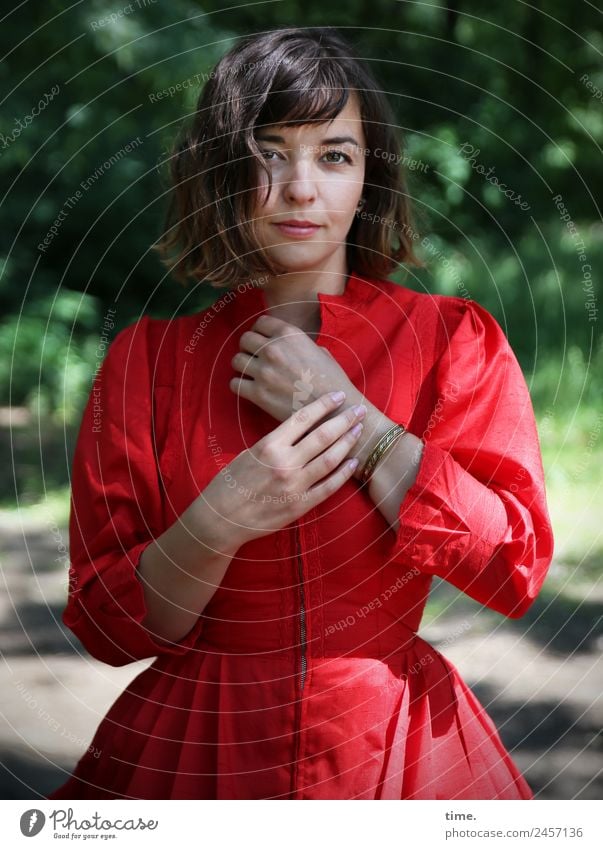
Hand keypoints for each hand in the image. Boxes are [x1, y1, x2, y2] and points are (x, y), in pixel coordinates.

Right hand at [199, 391, 366, 546]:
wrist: (221, 518)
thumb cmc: (231, 482)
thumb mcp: (250, 453)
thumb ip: (276, 442)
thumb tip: (302, 428)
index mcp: (269, 445)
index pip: (304, 418)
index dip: (324, 404)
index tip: (338, 396)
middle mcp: (285, 463)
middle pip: (323, 436)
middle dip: (344, 420)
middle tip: (359, 409)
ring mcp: (294, 485)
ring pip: (330, 459)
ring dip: (347, 442)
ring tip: (359, 430)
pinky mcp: (300, 505)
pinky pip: (328, 487)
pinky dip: (343, 474)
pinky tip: (353, 462)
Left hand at [229, 314, 356, 421]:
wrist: (336, 410)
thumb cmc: (332, 381)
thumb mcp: (320, 351)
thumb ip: (299, 344)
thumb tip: (288, 346)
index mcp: (289, 334)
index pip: (260, 322)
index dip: (260, 331)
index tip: (262, 340)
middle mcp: (273, 349)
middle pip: (245, 339)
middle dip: (248, 348)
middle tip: (255, 358)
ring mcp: (264, 371)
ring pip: (236, 360)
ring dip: (242, 366)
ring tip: (252, 373)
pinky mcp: (258, 394)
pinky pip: (234, 383)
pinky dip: (239, 385)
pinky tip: (250, 388)